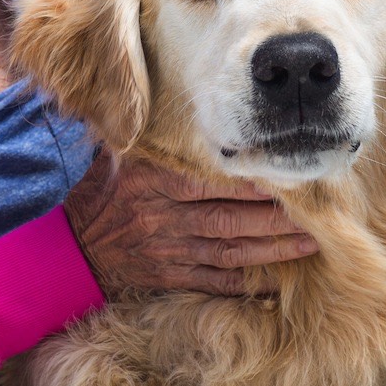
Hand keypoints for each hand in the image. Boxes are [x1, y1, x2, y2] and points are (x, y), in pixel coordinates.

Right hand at [64, 155, 315, 295]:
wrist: (67, 247)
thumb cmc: (101, 193)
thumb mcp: (120, 157)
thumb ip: (152, 136)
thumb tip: (177, 101)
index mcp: (156, 183)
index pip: (213, 183)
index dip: (252, 185)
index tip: (287, 178)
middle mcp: (166, 219)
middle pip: (231, 220)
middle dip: (276, 220)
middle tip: (318, 215)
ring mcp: (169, 251)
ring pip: (230, 252)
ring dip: (272, 250)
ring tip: (309, 245)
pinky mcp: (169, 276)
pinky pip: (213, 282)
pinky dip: (245, 284)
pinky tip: (275, 281)